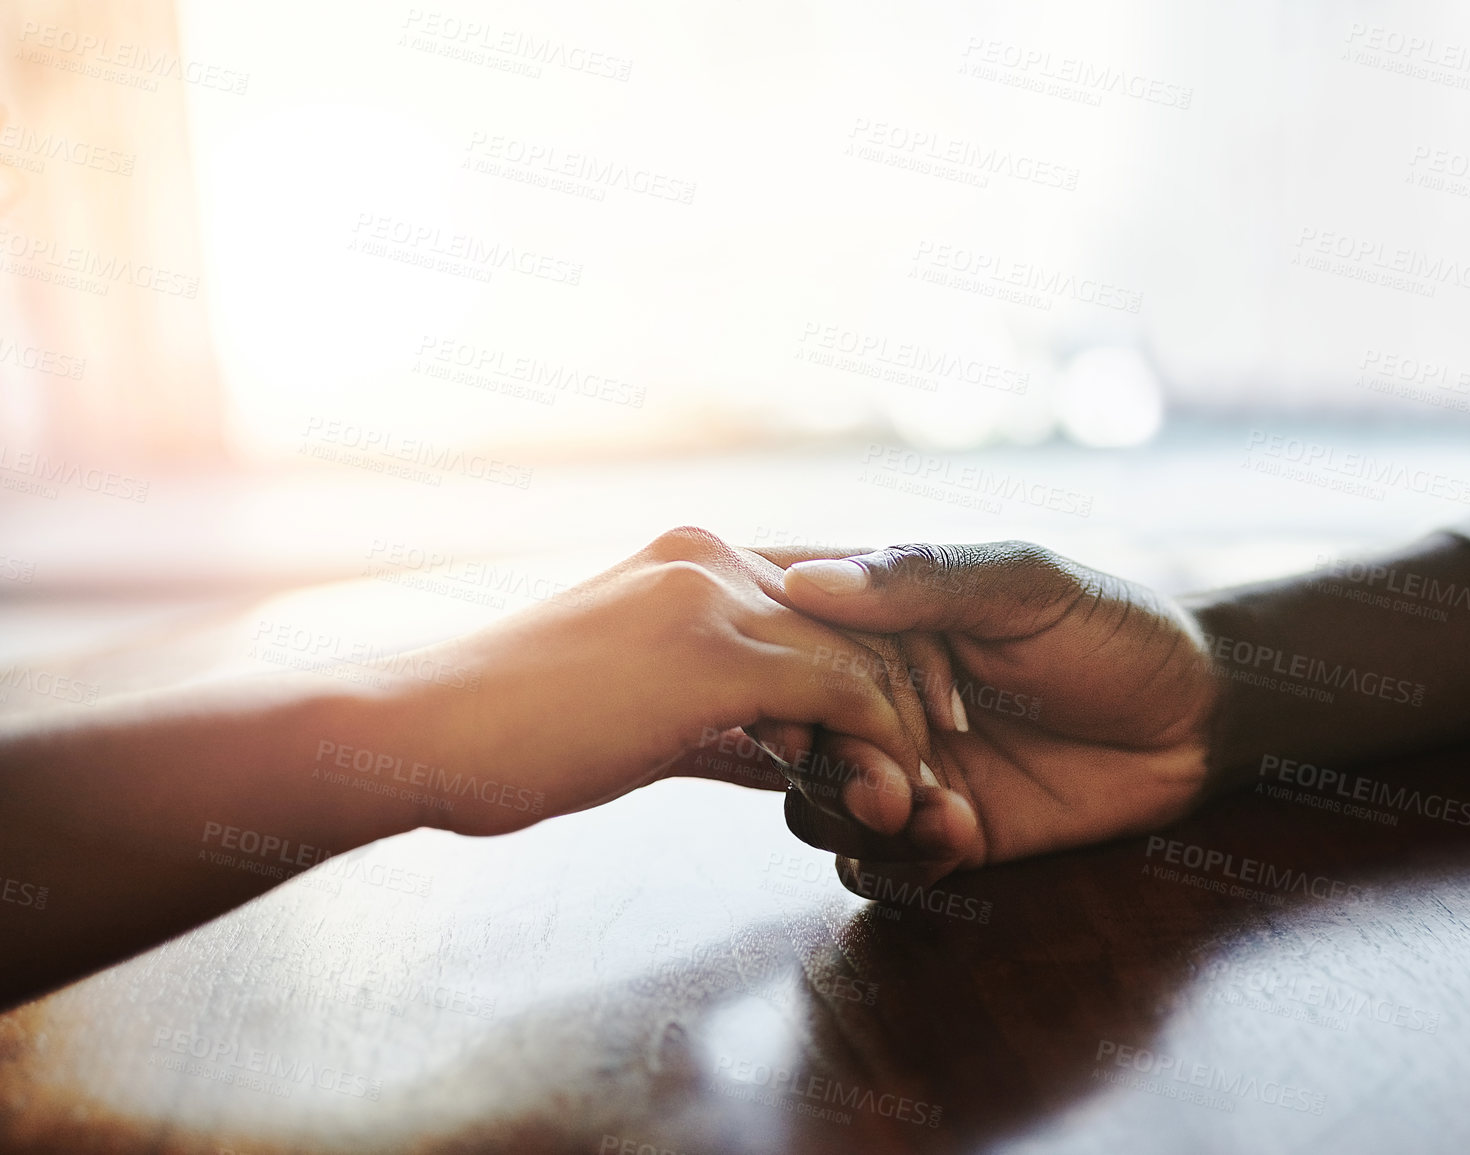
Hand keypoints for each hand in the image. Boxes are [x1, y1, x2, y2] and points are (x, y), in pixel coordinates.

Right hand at [401, 527, 934, 835]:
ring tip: (917, 794)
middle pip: (862, 611)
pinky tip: (877, 798)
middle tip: (942, 759)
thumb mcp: (639, 716)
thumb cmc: (515, 735)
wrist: (423, 735)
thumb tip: (792, 757)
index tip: (916, 721)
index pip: (826, 592)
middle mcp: (708, 557)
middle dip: (913, 688)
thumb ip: (722, 721)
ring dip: (902, 729)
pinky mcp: (708, 650)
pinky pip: (840, 689)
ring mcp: (708, 594)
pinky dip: (875, 747)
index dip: (881, 652)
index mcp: (689, 560)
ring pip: (863, 650)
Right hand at [766, 541, 1219, 889]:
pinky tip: (961, 834)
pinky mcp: (938, 835)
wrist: (1195, 720)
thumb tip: (808, 582)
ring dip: (860, 820)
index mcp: (876, 619)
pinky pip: (876, 868)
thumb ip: (920, 579)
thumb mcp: (1021, 584)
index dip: (768, 678)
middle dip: (824, 764)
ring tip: (935, 810)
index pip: (777, 641)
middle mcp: (871, 695)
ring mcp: (901, 768)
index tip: (800, 708)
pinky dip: (902, 863)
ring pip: (816, 809)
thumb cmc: (1111, 626)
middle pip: (786, 738)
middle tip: (888, 778)